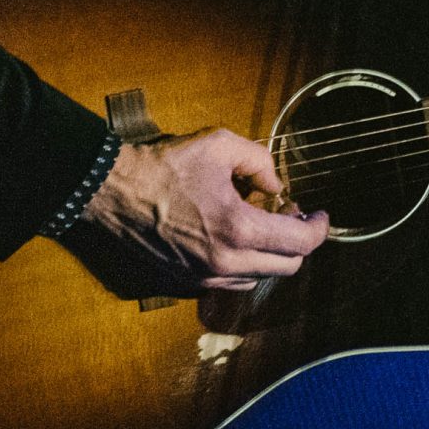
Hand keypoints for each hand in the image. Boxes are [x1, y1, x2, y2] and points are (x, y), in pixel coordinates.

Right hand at [78, 126, 329, 292]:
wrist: (108, 192)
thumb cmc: (162, 166)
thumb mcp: (220, 145)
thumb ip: (260, 162)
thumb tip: (276, 187)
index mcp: (238, 229)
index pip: (301, 244)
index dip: (320, 229)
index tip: (320, 215)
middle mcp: (224, 263)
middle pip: (286, 268)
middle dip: (298, 243)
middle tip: (293, 217)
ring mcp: (202, 278)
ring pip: (258, 278)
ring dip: (269, 255)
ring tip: (260, 224)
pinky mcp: (183, 284)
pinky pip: (228, 283)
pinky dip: (241, 264)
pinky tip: (230, 238)